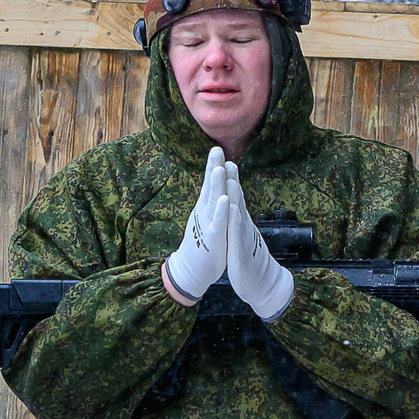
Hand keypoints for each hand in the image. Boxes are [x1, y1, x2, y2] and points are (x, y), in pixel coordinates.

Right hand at [163, 146, 230, 302]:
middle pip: (210, 187)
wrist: (193, 269)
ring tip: (219, 169)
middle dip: (213, 168)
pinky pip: (218, 223)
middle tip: (216, 150)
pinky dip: (222, 212)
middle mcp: (205, 212)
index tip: (217, 148)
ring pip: (213, 202)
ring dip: (216, 186)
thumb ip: (212, 200)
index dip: (213, 166)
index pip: (210, 183)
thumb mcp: (209, 217)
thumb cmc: (204, 241)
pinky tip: (225, 201)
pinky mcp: (213, 239)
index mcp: (206, 207)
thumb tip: (214, 183)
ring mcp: (208, 225)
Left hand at [222, 166, 295, 320]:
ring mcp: (243, 236)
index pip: (233, 196)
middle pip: (237, 199)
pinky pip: (237, 232)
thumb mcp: (240, 234)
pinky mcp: (241, 250)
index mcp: (239, 221)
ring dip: (234, 195)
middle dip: (231, 180)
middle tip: (227, 159)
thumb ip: (238, 218)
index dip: (228, 178)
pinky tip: (232, 208)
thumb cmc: (248, 257)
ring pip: (238, 212)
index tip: (222, 159)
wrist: (260, 282)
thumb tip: (235, 202)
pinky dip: (234, 219)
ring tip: (230, 178)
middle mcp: (243, 225)